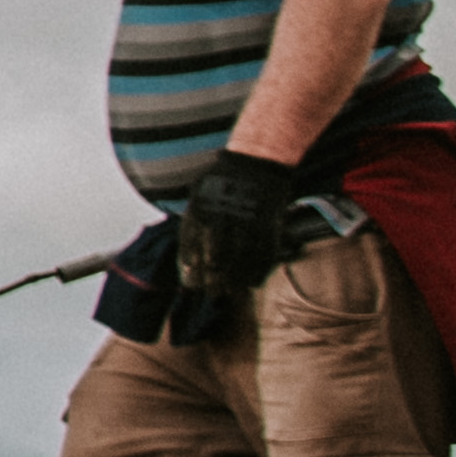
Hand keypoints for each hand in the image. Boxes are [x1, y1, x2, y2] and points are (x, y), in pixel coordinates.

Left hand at [171, 149, 301, 306]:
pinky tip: (254, 282)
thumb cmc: (222, 181)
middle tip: (212, 293)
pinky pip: (264, 257)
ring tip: (232, 292)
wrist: (255, 163)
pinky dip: (259, 272)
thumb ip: (192, 223)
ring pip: (240, 263)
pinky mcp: (268, 228)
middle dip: (213, 281)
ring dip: (236, 281)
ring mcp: (246, 225)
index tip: (191, 282)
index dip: (192, 270)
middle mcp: (222, 221)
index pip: (191, 250)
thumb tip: (187, 254)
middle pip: (215, 261)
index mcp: (200, 213)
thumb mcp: (197, 195)